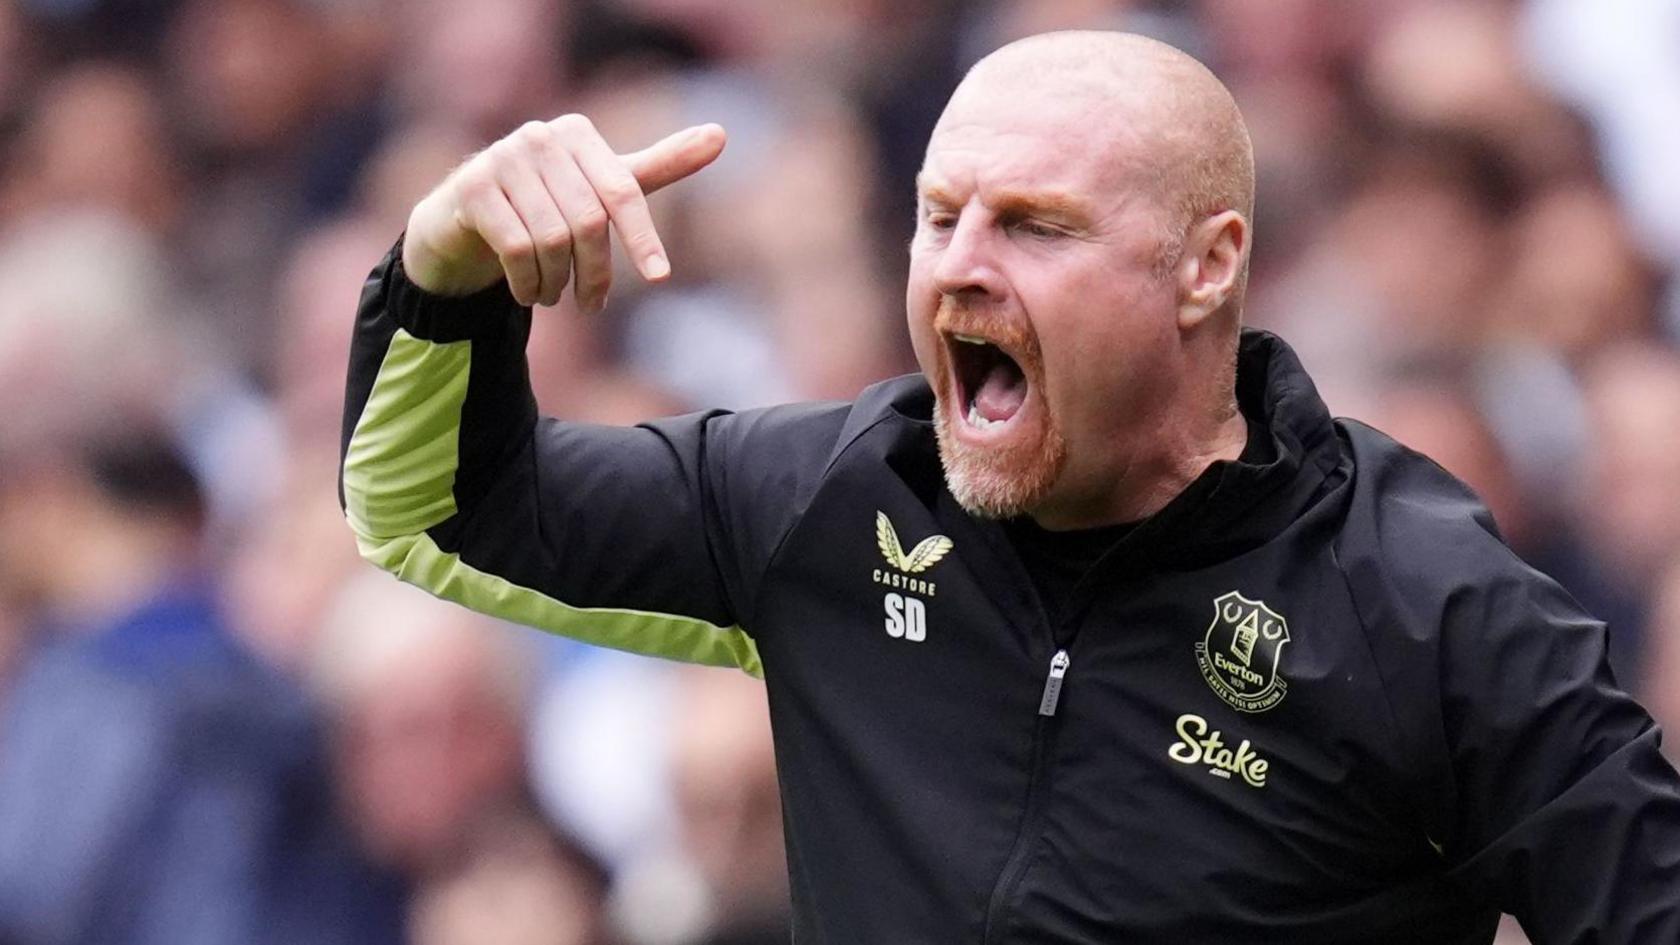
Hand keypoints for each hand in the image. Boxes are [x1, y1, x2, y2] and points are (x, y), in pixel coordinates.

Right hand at [402, 114, 726, 309]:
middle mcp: (539, 137)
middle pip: (589, 222)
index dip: (643, 239)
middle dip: (595, 273)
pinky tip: (529, 293)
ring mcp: (501, 159)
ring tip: (555, 295)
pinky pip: (516, 248)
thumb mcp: (605, 186)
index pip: (623, 193)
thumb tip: (722, 135)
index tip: (659, 279)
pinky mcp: (472, 189)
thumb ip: (660, 166)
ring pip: (552, 239)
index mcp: (578, 133)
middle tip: (592, 304)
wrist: (463, 222)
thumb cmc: (548, 202)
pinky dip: (528, 283)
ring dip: (558, 282)